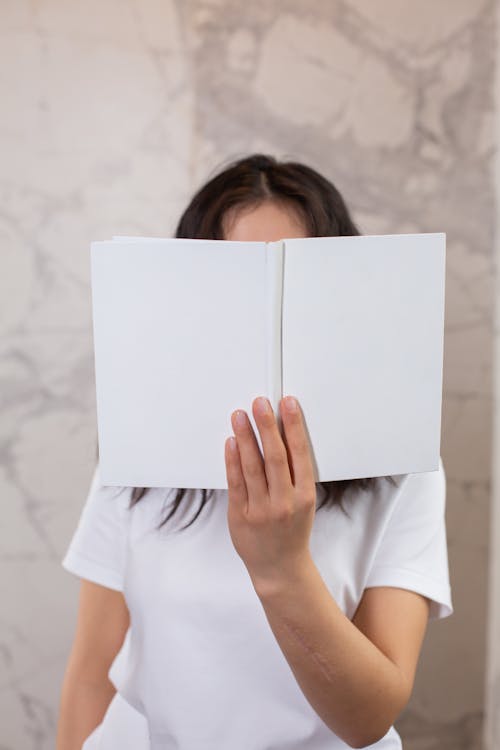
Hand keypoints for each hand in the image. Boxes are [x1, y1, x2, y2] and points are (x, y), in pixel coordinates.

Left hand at [224, 395, 316, 593]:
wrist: (279, 569)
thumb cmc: (292, 531)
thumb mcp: (304, 503)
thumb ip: (294, 474)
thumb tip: (282, 436)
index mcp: (304, 496)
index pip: (300, 454)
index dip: (294, 426)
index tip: (288, 404)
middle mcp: (284, 502)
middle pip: (275, 456)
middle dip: (267, 426)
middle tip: (260, 403)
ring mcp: (260, 510)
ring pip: (252, 466)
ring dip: (246, 437)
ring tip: (240, 416)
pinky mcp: (239, 516)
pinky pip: (235, 482)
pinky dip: (232, 460)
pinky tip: (231, 442)